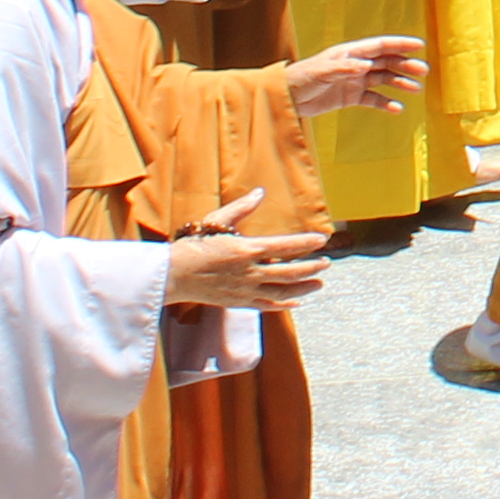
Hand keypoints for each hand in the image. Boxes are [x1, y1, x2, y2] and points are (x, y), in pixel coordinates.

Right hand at [164, 205, 331, 312]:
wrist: (173, 275)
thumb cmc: (194, 244)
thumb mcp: (217, 220)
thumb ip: (242, 208)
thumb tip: (260, 192)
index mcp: (247, 250)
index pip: (285, 246)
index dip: (306, 243)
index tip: (322, 240)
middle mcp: (250, 272)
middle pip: (289, 272)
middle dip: (311, 267)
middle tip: (327, 262)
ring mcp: (245, 290)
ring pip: (282, 291)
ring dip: (303, 287)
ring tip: (320, 283)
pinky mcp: (238, 302)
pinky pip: (266, 306)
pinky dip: (283, 305)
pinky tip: (296, 303)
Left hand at [283, 38, 423, 116]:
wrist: (287, 98)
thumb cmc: (301, 78)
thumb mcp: (321, 71)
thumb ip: (345, 68)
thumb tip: (367, 65)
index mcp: (350, 53)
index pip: (380, 46)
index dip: (400, 44)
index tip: (420, 45)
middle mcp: (355, 65)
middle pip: (386, 62)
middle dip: (405, 65)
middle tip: (423, 71)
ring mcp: (354, 81)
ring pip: (383, 80)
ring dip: (400, 83)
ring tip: (416, 90)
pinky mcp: (350, 97)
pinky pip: (373, 99)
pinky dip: (385, 103)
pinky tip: (397, 108)